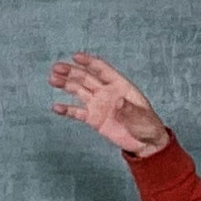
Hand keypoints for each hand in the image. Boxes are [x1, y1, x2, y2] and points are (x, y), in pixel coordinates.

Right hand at [49, 53, 171, 158]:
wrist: (145, 143)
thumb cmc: (148, 125)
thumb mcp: (142, 117)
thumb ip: (129, 109)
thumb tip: (117, 102)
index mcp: (120, 86)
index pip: (102, 70)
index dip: (89, 62)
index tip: (75, 57)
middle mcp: (106, 92)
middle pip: (86, 78)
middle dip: (71, 72)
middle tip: (56, 68)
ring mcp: (98, 105)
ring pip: (79, 91)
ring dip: (66, 85)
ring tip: (52, 79)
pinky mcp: (93, 119)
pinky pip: (78, 113)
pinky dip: (67, 110)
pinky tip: (56, 107)